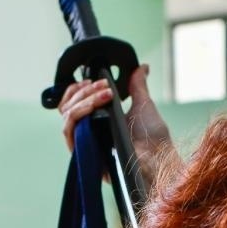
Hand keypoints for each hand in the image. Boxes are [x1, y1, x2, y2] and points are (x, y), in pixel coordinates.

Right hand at [58, 64, 172, 186]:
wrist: (159, 159)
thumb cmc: (154, 140)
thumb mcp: (144, 105)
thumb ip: (137, 86)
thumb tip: (142, 67)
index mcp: (100, 123)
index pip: (74, 104)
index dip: (77, 90)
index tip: (92, 80)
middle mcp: (91, 133)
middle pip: (67, 109)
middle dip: (83, 91)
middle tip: (102, 85)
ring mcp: (87, 144)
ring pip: (67, 118)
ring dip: (82, 100)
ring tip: (103, 94)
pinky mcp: (85, 155)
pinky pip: (69, 132)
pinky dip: (78, 115)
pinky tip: (93, 106)